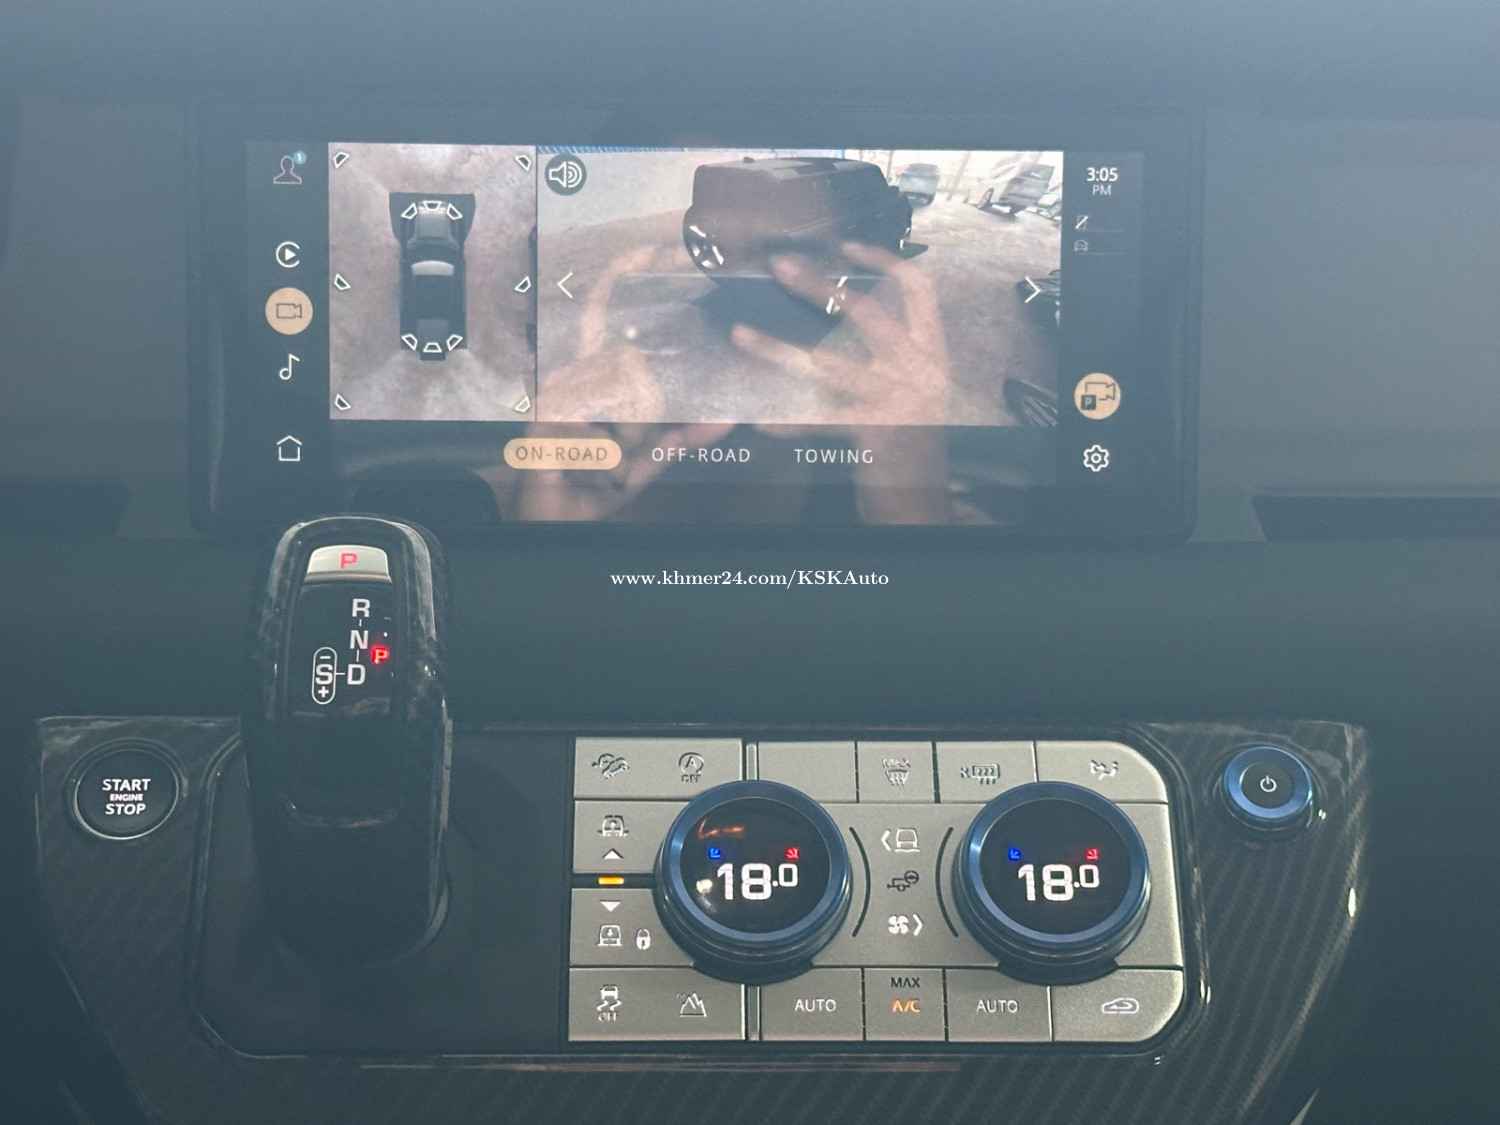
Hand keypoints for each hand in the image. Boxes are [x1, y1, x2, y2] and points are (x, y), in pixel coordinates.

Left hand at [729, 241, 951, 428]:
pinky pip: (816, 420)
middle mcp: (922, 370)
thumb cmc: (910, 446)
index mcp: (933, 353)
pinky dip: (785, 421)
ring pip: (828, 365)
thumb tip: (830, 317)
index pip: (918, 291)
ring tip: (741, 335)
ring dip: (778, 349)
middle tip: (778, 266)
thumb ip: (889, 359)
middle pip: (866, 313)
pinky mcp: (874, 434)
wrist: (924, 504)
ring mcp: (899, 401)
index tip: (845, 244)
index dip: (883, 262)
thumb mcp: (914, 394)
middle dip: (818, 286)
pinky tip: (761, 419)